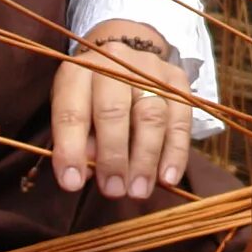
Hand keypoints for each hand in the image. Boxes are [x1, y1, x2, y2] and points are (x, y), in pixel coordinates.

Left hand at [51, 21, 195, 199]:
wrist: (124, 61)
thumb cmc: (91, 96)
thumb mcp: (73, 110)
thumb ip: (78, 140)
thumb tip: (87, 172)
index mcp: (78, 72)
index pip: (71, 112)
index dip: (71, 150)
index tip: (72, 183)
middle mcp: (114, 63)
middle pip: (114, 111)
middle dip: (114, 157)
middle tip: (114, 190)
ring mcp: (150, 69)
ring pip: (151, 116)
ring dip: (146, 159)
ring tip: (139, 190)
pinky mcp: (177, 81)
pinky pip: (181, 119)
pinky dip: (175, 152)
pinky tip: (168, 177)